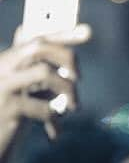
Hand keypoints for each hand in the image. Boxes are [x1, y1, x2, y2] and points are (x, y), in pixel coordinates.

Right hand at [0, 24, 89, 147]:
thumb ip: (38, 72)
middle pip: (39, 47)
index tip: (87, 31)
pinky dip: (55, 117)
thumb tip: (66, 52)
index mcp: (6, 61)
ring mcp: (2, 87)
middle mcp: (1, 68)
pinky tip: (54, 131)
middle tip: (79, 78)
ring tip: (73, 107)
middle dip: (67, 57)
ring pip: (45, 73)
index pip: (35, 38)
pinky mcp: (8, 108)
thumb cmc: (9, 118)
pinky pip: (44, 106)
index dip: (62, 33)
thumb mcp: (25, 91)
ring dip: (67, 90)